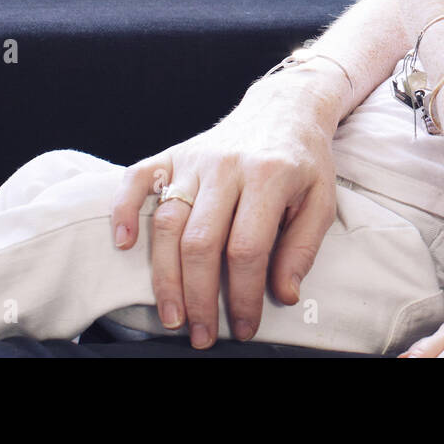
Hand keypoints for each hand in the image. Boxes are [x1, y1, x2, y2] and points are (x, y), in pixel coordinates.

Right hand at [108, 72, 338, 348]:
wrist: (284, 108)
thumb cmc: (304, 161)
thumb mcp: (321, 201)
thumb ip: (302, 248)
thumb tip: (284, 294)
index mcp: (269, 175)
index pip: (247, 248)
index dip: (243, 295)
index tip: (244, 327)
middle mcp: (226, 165)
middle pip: (200, 241)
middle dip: (199, 297)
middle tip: (201, 335)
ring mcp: (194, 158)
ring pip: (167, 222)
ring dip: (164, 275)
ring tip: (172, 315)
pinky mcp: (172, 153)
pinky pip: (137, 179)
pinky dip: (123, 211)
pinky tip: (122, 245)